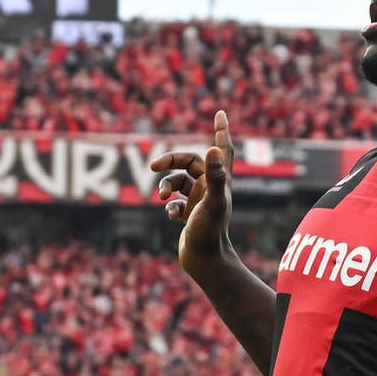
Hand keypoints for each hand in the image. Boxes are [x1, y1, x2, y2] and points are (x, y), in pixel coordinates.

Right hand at [149, 110, 233, 276]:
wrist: (205, 262)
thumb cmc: (210, 232)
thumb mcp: (212, 202)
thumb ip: (215, 175)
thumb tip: (213, 147)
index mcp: (220, 182)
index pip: (223, 149)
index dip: (222, 131)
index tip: (220, 112)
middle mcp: (211, 189)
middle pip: (191, 162)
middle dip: (171, 160)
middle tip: (153, 166)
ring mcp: (200, 202)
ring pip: (179, 182)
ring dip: (166, 185)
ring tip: (162, 197)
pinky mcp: (190, 216)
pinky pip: (175, 202)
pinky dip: (169, 204)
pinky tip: (171, 215)